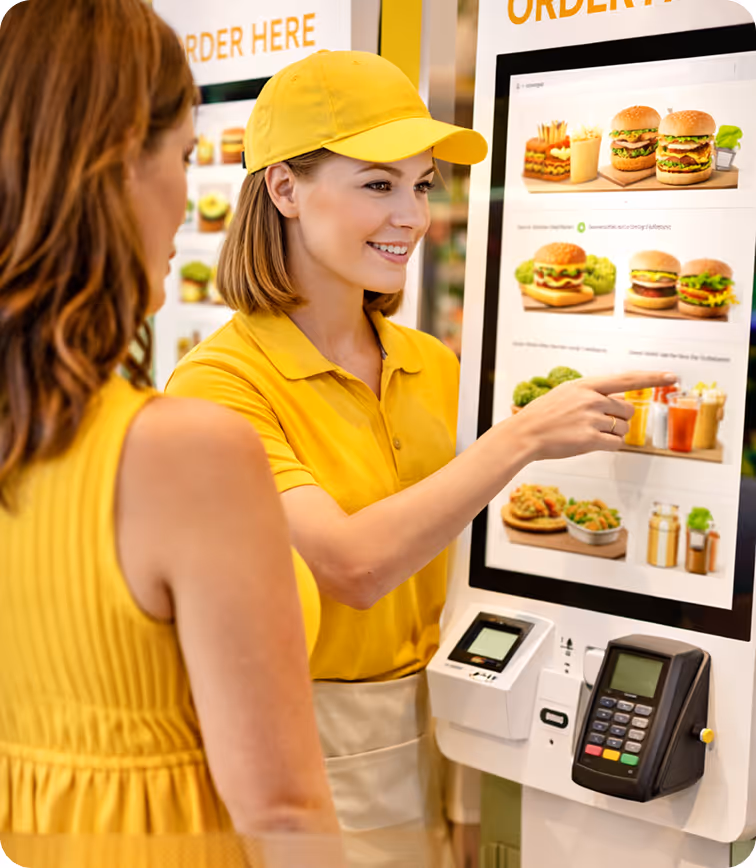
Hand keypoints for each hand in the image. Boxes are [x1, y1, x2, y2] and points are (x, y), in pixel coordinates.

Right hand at [508, 370, 676, 461]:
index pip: (627, 378)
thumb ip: (591, 394)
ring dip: (614, 434)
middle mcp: (592, 399)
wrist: (525, 433)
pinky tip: (592, 444)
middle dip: (620, 419)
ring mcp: (591, 419)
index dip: (652, 377)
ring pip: (623, 428)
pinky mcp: (590, 439)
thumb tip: (615, 400)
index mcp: (587, 385)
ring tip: (590, 433)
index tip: (672, 376)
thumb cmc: (543, 415)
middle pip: (628, 409)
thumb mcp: (566, 393)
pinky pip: (615, 444)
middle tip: (600, 424)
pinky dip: (609, 445)